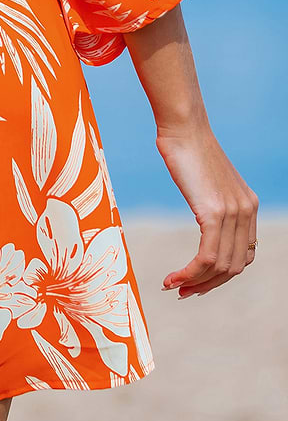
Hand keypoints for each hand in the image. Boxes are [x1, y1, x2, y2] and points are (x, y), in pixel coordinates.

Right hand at [155, 118, 258, 296]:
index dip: (221, 275)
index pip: (244, 255)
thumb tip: (205, 218)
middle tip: (183, 292)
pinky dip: (190, 274)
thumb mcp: (207, 181)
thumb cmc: (186, 149)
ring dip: (195, 283)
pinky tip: (173, 277)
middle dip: (208, 285)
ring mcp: (233, 213)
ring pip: (220, 266)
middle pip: (234, 267)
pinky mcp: (214, 213)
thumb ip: (213, 202)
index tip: (196, 281)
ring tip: (173, 286)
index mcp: (248, 206)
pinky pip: (207, 257)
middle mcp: (246, 212)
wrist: (183, 127)